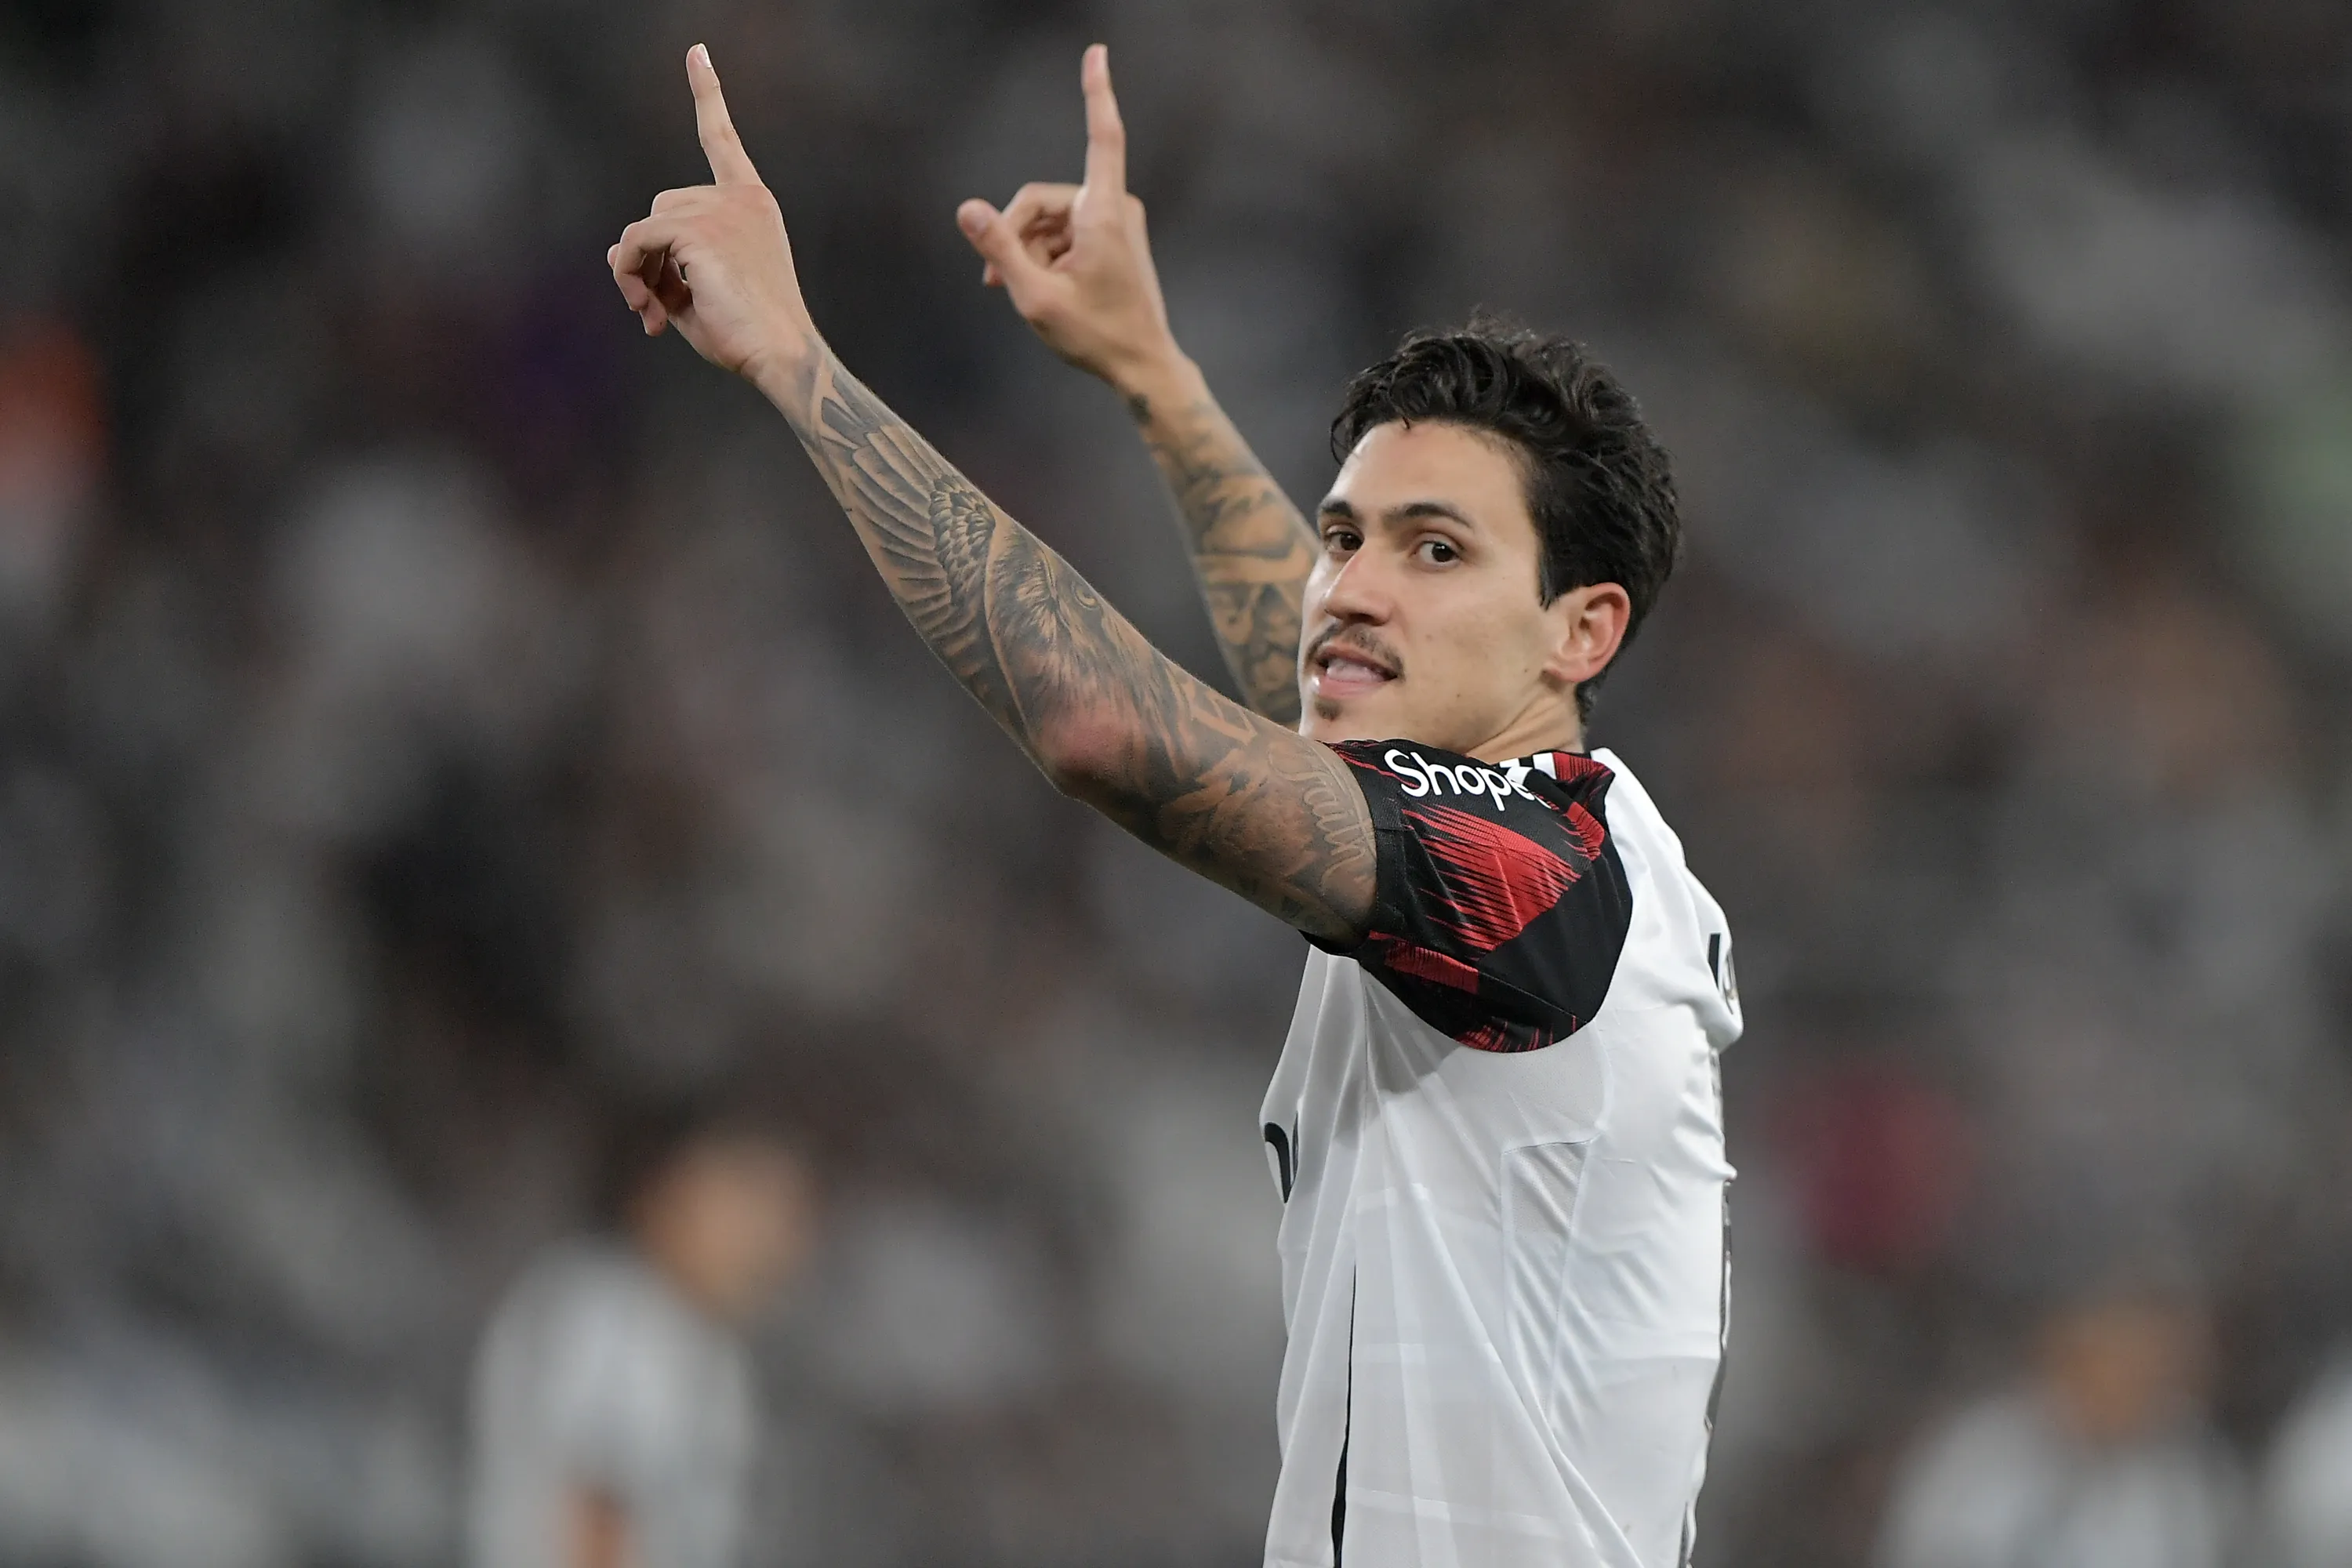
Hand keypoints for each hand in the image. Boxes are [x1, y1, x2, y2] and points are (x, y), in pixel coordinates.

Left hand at [609, 46, 814, 387]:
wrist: (781, 356)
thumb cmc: (747, 334)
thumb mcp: (697, 292)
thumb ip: (661, 265)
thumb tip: (614, 248)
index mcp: (752, 204)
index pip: (721, 139)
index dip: (707, 94)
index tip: (695, 53)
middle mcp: (740, 198)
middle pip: (663, 202)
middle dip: (649, 254)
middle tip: (650, 306)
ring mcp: (722, 210)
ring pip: (646, 223)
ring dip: (637, 270)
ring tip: (653, 315)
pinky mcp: (700, 230)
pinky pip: (638, 240)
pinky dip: (631, 275)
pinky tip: (650, 312)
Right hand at [956, 45, 1181, 395]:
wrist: (1141, 364)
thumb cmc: (1095, 334)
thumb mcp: (1035, 296)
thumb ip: (1000, 250)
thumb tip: (967, 209)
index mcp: (1103, 213)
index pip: (1101, 137)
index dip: (1096, 92)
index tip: (1097, 52)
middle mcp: (1114, 207)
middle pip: (1043, 198)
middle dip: (1016, 234)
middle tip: (995, 279)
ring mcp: (1115, 221)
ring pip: (1049, 218)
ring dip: (1027, 249)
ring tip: (1019, 291)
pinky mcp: (1113, 236)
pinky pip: (1065, 231)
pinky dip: (1045, 253)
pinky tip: (1036, 286)